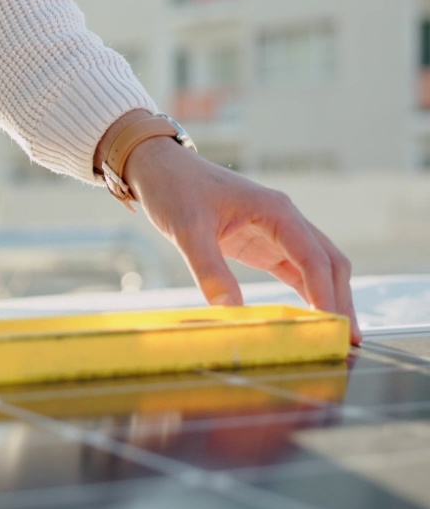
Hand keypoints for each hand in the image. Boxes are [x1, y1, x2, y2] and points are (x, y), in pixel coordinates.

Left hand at [125, 135, 360, 344]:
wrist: (159, 168)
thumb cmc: (175, 188)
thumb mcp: (186, 230)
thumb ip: (209, 270)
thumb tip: (230, 311)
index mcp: (275, 210)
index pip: (313, 257)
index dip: (325, 293)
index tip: (332, 325)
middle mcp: (285, 220)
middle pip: (328, 263)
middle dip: (341, 299)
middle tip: (348, 340)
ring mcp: (276, 232)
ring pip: (317, 268)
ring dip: (328, 298)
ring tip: (337, 336)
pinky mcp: (262, 244)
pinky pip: (294, 271)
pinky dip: (306, 293)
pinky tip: (310, 319)